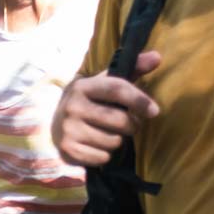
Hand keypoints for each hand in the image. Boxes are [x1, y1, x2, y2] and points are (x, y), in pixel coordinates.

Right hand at [52, 50, 161, 166]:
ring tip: (108, 133)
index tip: (155, 111)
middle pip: (120, 121)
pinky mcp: (68, 149)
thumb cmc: (92, 101)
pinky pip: (103, 157)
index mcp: (84, 86)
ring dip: (118, 140)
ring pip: (114, 141)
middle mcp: (73, 106)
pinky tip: (97, 145)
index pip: (117, 89)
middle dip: (132, 125)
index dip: (139, 100)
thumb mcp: (107, 82)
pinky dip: (106, 155)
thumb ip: (133, 68)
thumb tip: (157, 57)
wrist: (56, 124)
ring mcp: (68, 129)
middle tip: (128, 124)